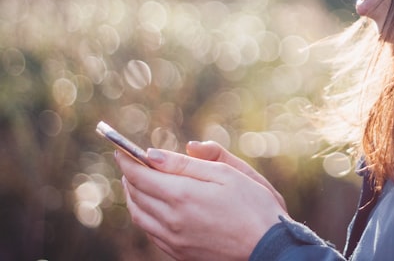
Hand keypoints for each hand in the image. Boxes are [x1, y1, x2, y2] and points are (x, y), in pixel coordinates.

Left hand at [117, 146, 285, 260]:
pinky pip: (150, 232)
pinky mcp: (179, 254)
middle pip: (136, 195)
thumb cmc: (254, 205)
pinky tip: (152, 207)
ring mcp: (173, 240)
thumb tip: (154, 154)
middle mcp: (171, 220)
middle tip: (129, 162)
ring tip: (136, 182)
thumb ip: (189, 163)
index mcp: (183, 195)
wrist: (268, 247)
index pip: (140, 175)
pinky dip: (143, 215)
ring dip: (133, 196)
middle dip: (129, 175)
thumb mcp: (227, 173)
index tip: (120, 148)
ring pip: (139, 216)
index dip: (127, 160)